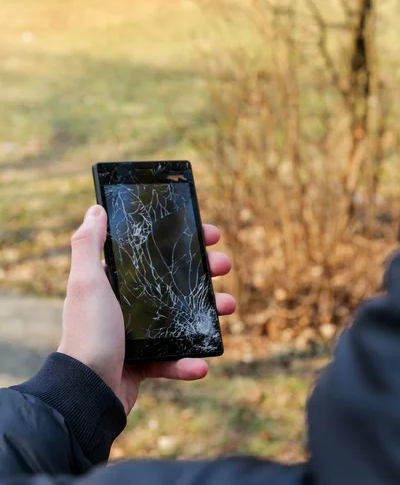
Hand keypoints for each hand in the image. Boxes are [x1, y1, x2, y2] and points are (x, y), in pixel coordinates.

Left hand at [58, 205, 234, 414]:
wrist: (86, 391)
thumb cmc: (88, 332)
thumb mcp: (86, 282)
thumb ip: (88, 244)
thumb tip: (95, 209)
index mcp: (115, 283)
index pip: (152, 253)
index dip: (181, 240)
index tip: (207, 234)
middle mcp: (126, 305)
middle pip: (173, 282)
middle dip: (203, 272)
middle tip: (224, 265)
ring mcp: (137, 334)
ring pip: (181, 318)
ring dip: (208, 312)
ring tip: (229, 306)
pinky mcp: (144, 364)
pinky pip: (173, 359)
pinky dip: (188, 361)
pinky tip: (202, 362)